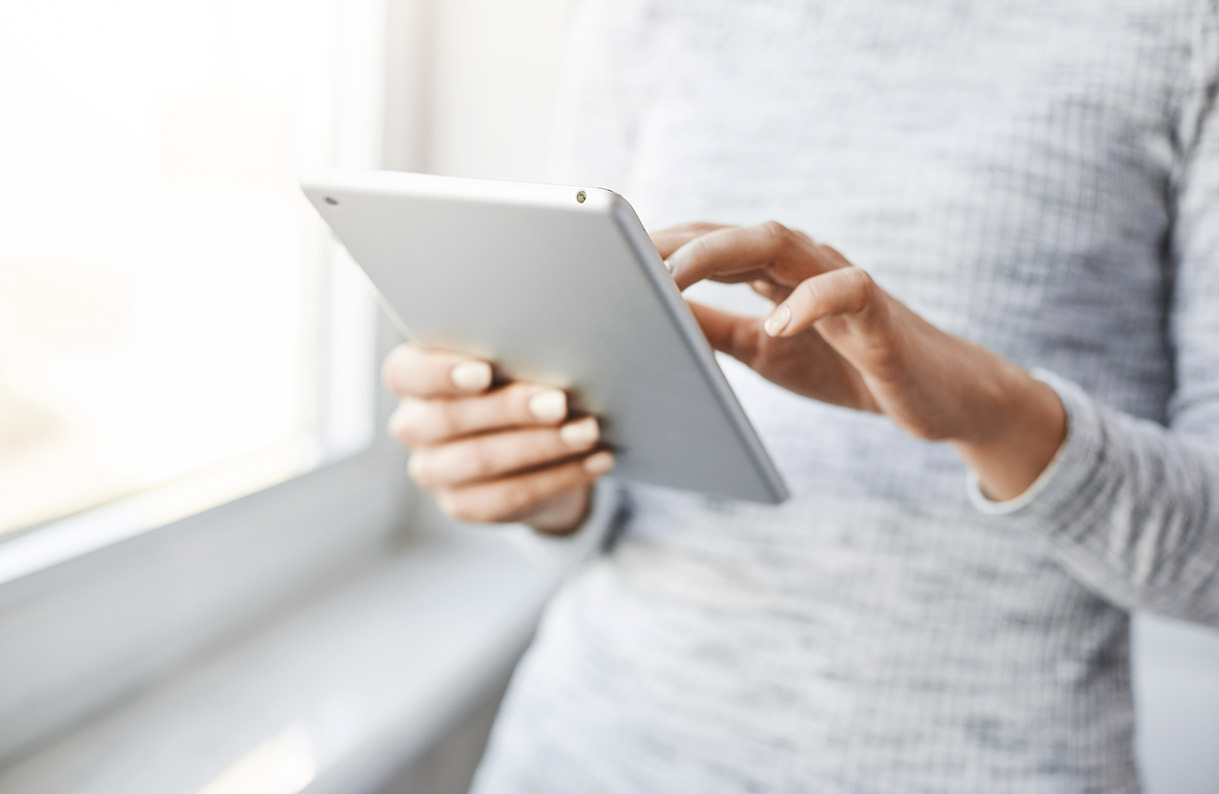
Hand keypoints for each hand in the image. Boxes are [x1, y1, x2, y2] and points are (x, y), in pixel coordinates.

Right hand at [382, 344, 613, 533]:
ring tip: (587, 431)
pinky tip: (596, 459)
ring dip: (542, 445)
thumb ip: (514, 355)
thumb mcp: (510, 362)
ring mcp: (433, 470)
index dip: (440, 373)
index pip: (406, 373)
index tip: (483, 371)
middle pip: (450, 418)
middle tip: (559, 402)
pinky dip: (560, 475)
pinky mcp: (463, 505)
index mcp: (412, 377)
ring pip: (483, 459)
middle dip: (510, 408)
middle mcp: (413, 425)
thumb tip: (554, 351)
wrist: (531, 448)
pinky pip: (511, 495)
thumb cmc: (516, 383)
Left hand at [655, 221, 1065, 500]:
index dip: (660, 245)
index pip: (710, 243)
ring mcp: (843, 282)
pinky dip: (808, 301)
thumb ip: (713, 329)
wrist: (932, 398)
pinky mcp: (879, 314)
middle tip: (623, 256)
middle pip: (734, 233)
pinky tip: (775, 324)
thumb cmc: (844, 366)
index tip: (606, 256)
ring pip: (781, 243)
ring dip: (722, 254)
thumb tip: (650, 317)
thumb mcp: (763, 349)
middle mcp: (804, 265)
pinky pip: (846, 289)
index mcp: (772, 273)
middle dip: (677, 240)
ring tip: (675, 277)